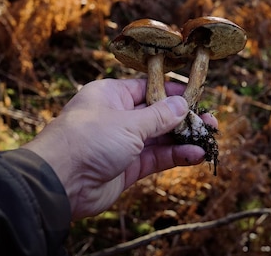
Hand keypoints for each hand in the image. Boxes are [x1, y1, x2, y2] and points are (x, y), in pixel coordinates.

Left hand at [22, 78, 216, 218]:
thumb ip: (159, 116)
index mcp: (111, 95)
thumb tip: (182, 104)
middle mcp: (117, 116)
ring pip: (159, 137)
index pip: (148, 88)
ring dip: (184, 138)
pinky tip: (196, 155)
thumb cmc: (88, 139)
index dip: (173, 91)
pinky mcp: (126, 167)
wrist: (59, 182)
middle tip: (210, 121)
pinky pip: (156, 157)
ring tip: (210, 138)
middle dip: (184, 118)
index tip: (197, 93)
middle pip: (157, 114)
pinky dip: (176, 155)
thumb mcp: (128, 122)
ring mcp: (122, 143)